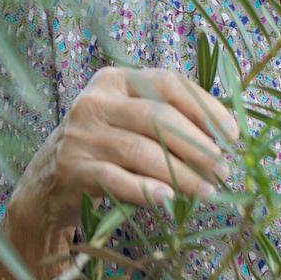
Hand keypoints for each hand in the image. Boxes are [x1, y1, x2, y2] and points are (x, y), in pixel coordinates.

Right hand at [10, 66, 239, 236]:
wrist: (47, 181)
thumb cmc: (107, 145)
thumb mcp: (133, 120)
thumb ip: (171, 118)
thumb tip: (225, 139)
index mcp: (118, 79)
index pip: (169, 84)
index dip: (206, 108)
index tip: (232, 135)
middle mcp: (96, 101)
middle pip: (158, 118)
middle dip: (198, 145)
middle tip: (223, 169)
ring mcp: (81, 134)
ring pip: (141, 151)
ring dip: (180, 174)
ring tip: (206, 190)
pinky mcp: (71, 167)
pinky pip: (115, 178)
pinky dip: (144, 189)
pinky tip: (168, 199)